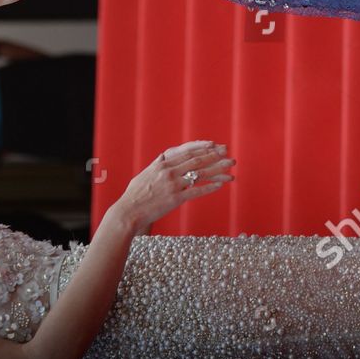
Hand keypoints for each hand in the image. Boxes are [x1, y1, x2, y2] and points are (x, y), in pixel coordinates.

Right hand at [111, 140, 232, 234]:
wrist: (129, 211)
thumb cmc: (135, 194)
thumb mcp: (145, 173)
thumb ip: (158, 165)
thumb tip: (164, 158)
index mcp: (162, 163)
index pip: (187, 152)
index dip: (203, 148)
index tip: (216, 146)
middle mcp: (169, 171)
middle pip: (197, 161)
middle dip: (215, 157)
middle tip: (229, 155)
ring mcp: (173, 185)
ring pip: (200, 175)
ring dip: (217, 171)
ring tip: (230, 170)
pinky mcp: (176, 199)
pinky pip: (197, 192)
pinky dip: (209, 187)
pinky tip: (220, 185)